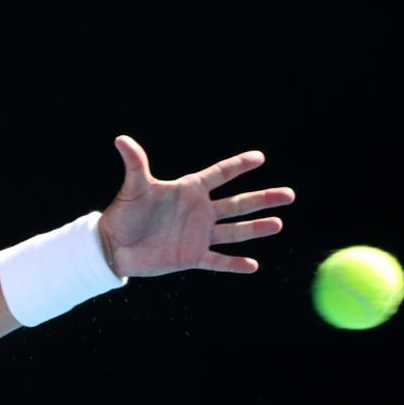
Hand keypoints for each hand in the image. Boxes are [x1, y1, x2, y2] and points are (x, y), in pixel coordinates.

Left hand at [98, 135, 295, 276]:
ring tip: (278, 223)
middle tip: (289, 194)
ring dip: (256, 228)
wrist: (114, 247)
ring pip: (234, 231)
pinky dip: (234, 264)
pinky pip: (218, 261)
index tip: (260, 157)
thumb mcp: (133, 188)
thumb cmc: (124, 213)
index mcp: (189, 190)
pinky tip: (253, 265)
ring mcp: (199, 235)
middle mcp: (199, 211)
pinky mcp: (192, 257)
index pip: (220, 175)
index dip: (238, 166)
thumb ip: (135, 164)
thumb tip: (121, 139)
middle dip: (263, 199)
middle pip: (237, 203)